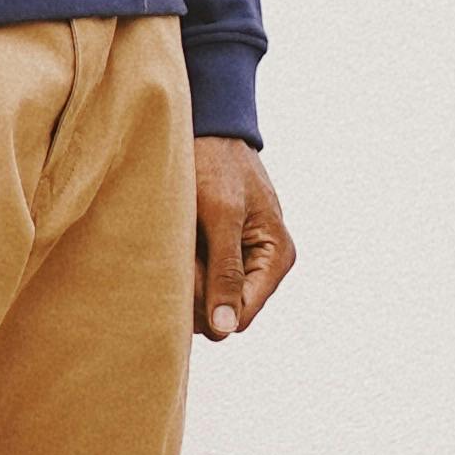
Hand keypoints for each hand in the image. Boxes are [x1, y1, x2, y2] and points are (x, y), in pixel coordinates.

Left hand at [192, 142, 294, 346]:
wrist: (206, 128)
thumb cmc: (217, 164)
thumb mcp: (221, 216)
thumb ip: (225, 272)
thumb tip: (226, 327)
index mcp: (276, 257)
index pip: (241, 316)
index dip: (208, 308)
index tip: (183, 275)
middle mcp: (263, 265)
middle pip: (223, 311)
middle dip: (196, 291)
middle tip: (178, 250)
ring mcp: (242, 260)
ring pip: (207, 298)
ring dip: (187, 278)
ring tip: (180, 239)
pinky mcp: (220, 252)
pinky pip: (199, 278)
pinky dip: (184, 265)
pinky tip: (178, 238)